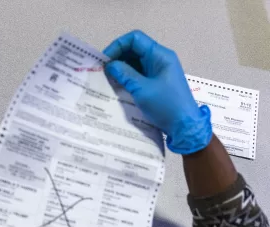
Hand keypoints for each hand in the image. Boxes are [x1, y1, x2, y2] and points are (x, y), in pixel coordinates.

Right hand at [103, 30, 211, 153]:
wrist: (185, 126)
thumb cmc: (166, 106)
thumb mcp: (142, 89)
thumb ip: (125, 74)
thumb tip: (109, 64)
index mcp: (160, 55)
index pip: (135, 39)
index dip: (118, 45)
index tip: (105, 60)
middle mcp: (159, 59)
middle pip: (134, 48)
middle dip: (117, 56)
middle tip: (103, 70)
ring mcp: (158, 71)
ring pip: (135, 61)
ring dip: (121, 67)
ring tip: (107, 77)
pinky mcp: (155, 82)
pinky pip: (138, 73)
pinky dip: (127, 76)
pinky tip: (117, 84)